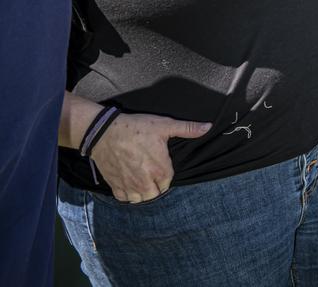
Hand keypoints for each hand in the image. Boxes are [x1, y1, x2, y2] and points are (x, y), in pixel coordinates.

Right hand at [89, 113, 210, 202]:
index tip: (160, 165)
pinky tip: (128, 183)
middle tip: (150, 173)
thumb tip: (208, 127)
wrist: (104, 132)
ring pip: (140, 198)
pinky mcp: (114, 185)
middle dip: (155, 186)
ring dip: (142, 192)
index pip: (167, 183)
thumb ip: (187, 129)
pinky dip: (127, 194)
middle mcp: (145, 182)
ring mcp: (128, 185)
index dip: (165, 174)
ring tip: (141, 180)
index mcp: (160, 170)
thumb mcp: (164, 125)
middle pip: (155, 193)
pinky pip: (124, 198)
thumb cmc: (136, 128)